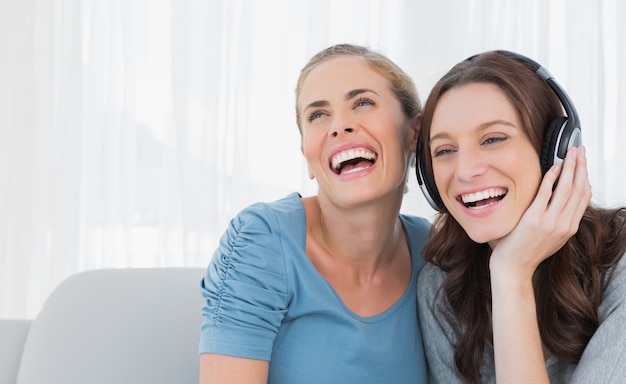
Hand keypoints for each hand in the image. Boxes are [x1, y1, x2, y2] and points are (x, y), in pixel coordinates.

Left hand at [490, 146, 591, 278]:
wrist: (513, 269)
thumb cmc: (525, 252)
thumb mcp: (550, 237)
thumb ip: (557, 221)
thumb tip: (559, 203)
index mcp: (569, 228)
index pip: (584, 197)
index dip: (586, 177)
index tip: (584, 162)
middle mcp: (564, 225)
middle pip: (579, 189)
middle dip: (581, 167)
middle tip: (581, 150)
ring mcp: (550, 222)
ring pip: (567, 189)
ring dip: (571, 167)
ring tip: (571, 152)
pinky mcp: (534, 219)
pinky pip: (546, 193)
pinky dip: (552, 178)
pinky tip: (554, 167)